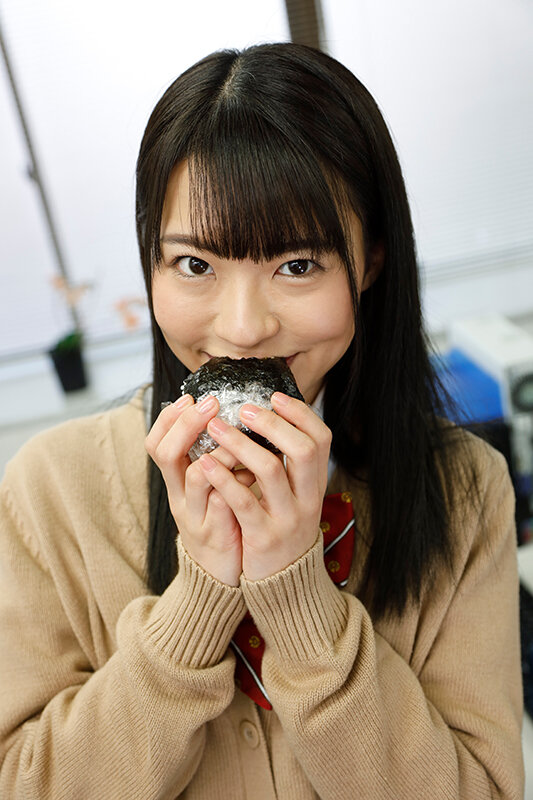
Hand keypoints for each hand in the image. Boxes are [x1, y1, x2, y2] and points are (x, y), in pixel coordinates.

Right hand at [145, 395, 254, 585]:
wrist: (219, 576)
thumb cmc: (220, 523)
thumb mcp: (210, 489)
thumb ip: (215, 458)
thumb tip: (230, 418)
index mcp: (177, 483)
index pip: (156, 444)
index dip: (169, 419)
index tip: (189, 397)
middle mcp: (180, 497)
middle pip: (167, 454)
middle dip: (187, 424)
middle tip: (211, 404)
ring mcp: (196, 517)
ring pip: (196, 477)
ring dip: (220, 453)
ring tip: (240, 441)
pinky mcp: (217, 535)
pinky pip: (223, 506)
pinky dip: (237, 486)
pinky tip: (254, 476)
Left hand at [198, 392, 331, 580]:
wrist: (283, 583)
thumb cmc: (281, 528)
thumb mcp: (295, 496)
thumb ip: (288, 466)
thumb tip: (271, 420)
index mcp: (315, 484)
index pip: (321, 439)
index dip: (301, 414)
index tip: (276, 397)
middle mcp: (307, 498)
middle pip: (303, 450)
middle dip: (272, 424)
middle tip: (244, 409)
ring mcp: (287, 519)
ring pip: (269, 470)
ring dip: (239, 444)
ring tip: (215, 427)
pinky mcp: (263, 538)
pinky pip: (243, 501)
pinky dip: (223, 478)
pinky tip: (204, 463)